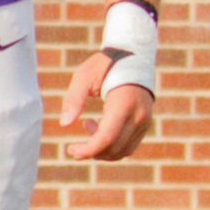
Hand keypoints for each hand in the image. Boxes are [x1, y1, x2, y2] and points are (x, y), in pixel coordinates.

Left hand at [63, 0, 158, 163]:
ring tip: (88, 125)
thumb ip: (73, 99)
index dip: (88, 149)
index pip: (107, 137)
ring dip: (102, 149)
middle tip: (73, 146)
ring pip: (123, 151)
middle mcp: (139, 115)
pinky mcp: (145, 124)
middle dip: (91, 152)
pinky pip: (128, 146)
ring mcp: (145, 121)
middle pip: (114, 148)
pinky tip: (99, 128)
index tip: (71, 149)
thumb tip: (64, 125)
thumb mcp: (84, 76)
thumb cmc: (105, 65)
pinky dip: (112, 146)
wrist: (134, 57)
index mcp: (124, 103)